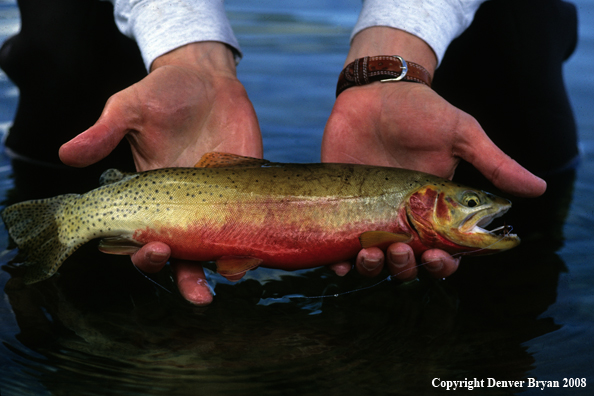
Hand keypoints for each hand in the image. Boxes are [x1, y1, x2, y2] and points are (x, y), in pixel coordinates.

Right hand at [59, 42, 262, 304]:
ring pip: (218, 248)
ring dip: (224, 269)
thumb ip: (104, 132)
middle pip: (183, 257)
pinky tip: (258, 252)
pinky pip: (250, 224)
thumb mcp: (130, 108)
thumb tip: (66, 154)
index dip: (144, 255)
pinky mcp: (247, 190)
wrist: (209, 79)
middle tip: (197, 291)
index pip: (143, 239)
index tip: (153, 249)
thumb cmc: (165, 92)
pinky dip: (253, 241)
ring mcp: (217, 202)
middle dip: (187, 280)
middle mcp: (184, 207)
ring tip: (232, 276)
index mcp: (151, 195)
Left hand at [323, 27, 545, 280]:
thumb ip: (495, 164)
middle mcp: (400, 218)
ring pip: (371, 260)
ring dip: (372, 268)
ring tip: (371, 254)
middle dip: (405, 267)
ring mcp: (367, 213)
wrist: (378, 89)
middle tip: (402, 251)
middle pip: (405, 263)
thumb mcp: (462, 136)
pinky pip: (335, 240)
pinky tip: (337, 262)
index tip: (437, 258)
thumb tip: (539, 189)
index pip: (440, 251)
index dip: (441, 264)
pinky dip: (335, 259)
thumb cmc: (423, 112)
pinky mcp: (338, 203)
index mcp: (433, 210)